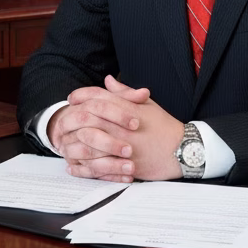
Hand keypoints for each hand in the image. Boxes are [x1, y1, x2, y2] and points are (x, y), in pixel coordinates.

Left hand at [51, 75, 183, 182]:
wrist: (183, 150)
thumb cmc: (165, 127)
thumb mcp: (147, 104)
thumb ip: (124, 92)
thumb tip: (108, 80)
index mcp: (127, 109)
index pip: (98, 97)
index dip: (81, 95)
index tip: (72, 98)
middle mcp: (122, 126)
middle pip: (88, 117)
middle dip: (72, 117)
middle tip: (63, 118)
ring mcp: (122, 146)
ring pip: (89, 142)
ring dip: (73, 142)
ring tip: (64, 142)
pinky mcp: (124, 165)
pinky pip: (97, 166)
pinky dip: (82, 166)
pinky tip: (74, 165)